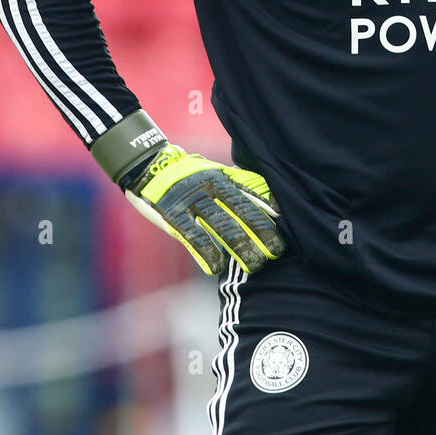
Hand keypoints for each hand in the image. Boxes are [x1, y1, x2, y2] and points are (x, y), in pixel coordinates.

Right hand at [123, 144, 284, 275]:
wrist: (148, 166)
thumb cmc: (189, 175)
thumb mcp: (215, 174)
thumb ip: (239, 187)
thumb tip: (273, 206)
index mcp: (222, 177)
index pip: (251, 193)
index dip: (269, 210)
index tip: (287, 226)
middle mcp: (210, 187)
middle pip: (241, 211)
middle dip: (261, 232)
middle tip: (276, 252)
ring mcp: (191, 201)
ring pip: (221, 225)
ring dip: (240, 247)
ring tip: (255, 265)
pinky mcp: (172, 215)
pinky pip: (192, 236)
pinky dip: (206, 253)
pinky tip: (216, 268)